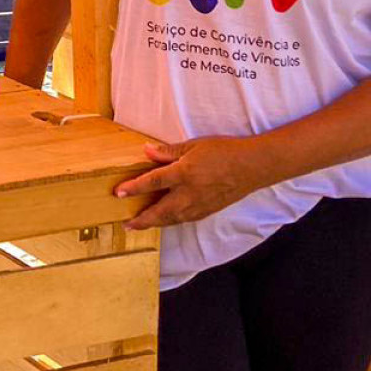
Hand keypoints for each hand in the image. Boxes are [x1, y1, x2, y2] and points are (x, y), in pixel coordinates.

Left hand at [115, 137, 277, 229]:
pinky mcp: (208, 210)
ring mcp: (199, 205)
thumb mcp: (194, 145)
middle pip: (159, 211)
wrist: (252, 167)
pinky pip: (185, 219)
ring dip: (154, 223)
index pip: (153, 182)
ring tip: (140, 225)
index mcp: (184, 173)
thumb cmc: (223, 151)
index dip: (134, 188)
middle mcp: (189, 193)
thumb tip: (147, 151)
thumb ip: (169, 151)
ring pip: (172, 219)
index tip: (118, 193)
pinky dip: (171, 222)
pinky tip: (166, 221)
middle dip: (141, 220)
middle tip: (126, 225)